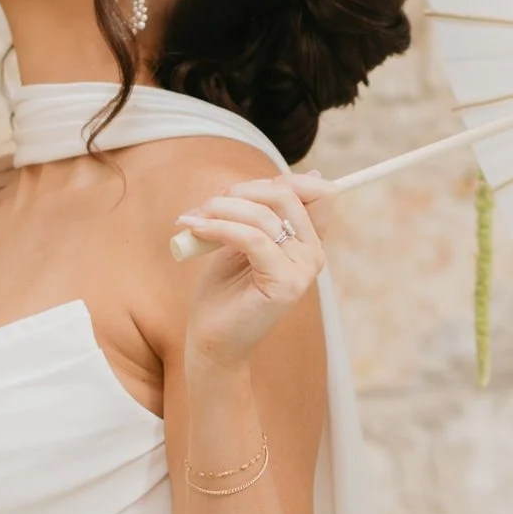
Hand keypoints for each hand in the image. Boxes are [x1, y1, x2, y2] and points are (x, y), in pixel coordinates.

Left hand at [173, 175, 328, 374]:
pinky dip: (219, 228)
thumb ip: (268, 211)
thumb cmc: (225, 292)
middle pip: (287, 196)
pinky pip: (251, 239)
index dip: (283, 180)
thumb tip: (312, 173)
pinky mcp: (284, 285)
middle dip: (242, 192)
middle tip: (208, 206)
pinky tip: (195, 229)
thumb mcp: (246, 239)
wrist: (211, 340)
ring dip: (222, 209)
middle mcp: (313, 255)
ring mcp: (302, 271)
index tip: (241, 193)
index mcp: (308, 243)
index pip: (318, 193)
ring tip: (193, 219)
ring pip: (265, 216)